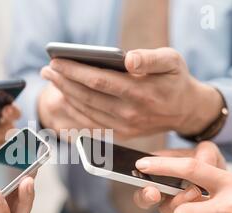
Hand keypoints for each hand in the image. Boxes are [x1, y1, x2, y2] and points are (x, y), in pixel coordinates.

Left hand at [42, 48, 223, 139]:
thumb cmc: (175, 80)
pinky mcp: (121, 134)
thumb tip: (129, 60)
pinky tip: (64, 100)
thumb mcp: (172, 61)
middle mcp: (130, 113)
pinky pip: (91, 124)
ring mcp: (124, 127)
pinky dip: (74, 113)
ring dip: (65, 96)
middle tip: (47, 70)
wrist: (184, 110)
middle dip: (63, 82)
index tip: (57, 61)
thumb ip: (151, 58)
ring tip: (52, 81)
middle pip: (87, 97)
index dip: (75, 71)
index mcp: (141, 92)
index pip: (99, 81)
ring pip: (86, 111)